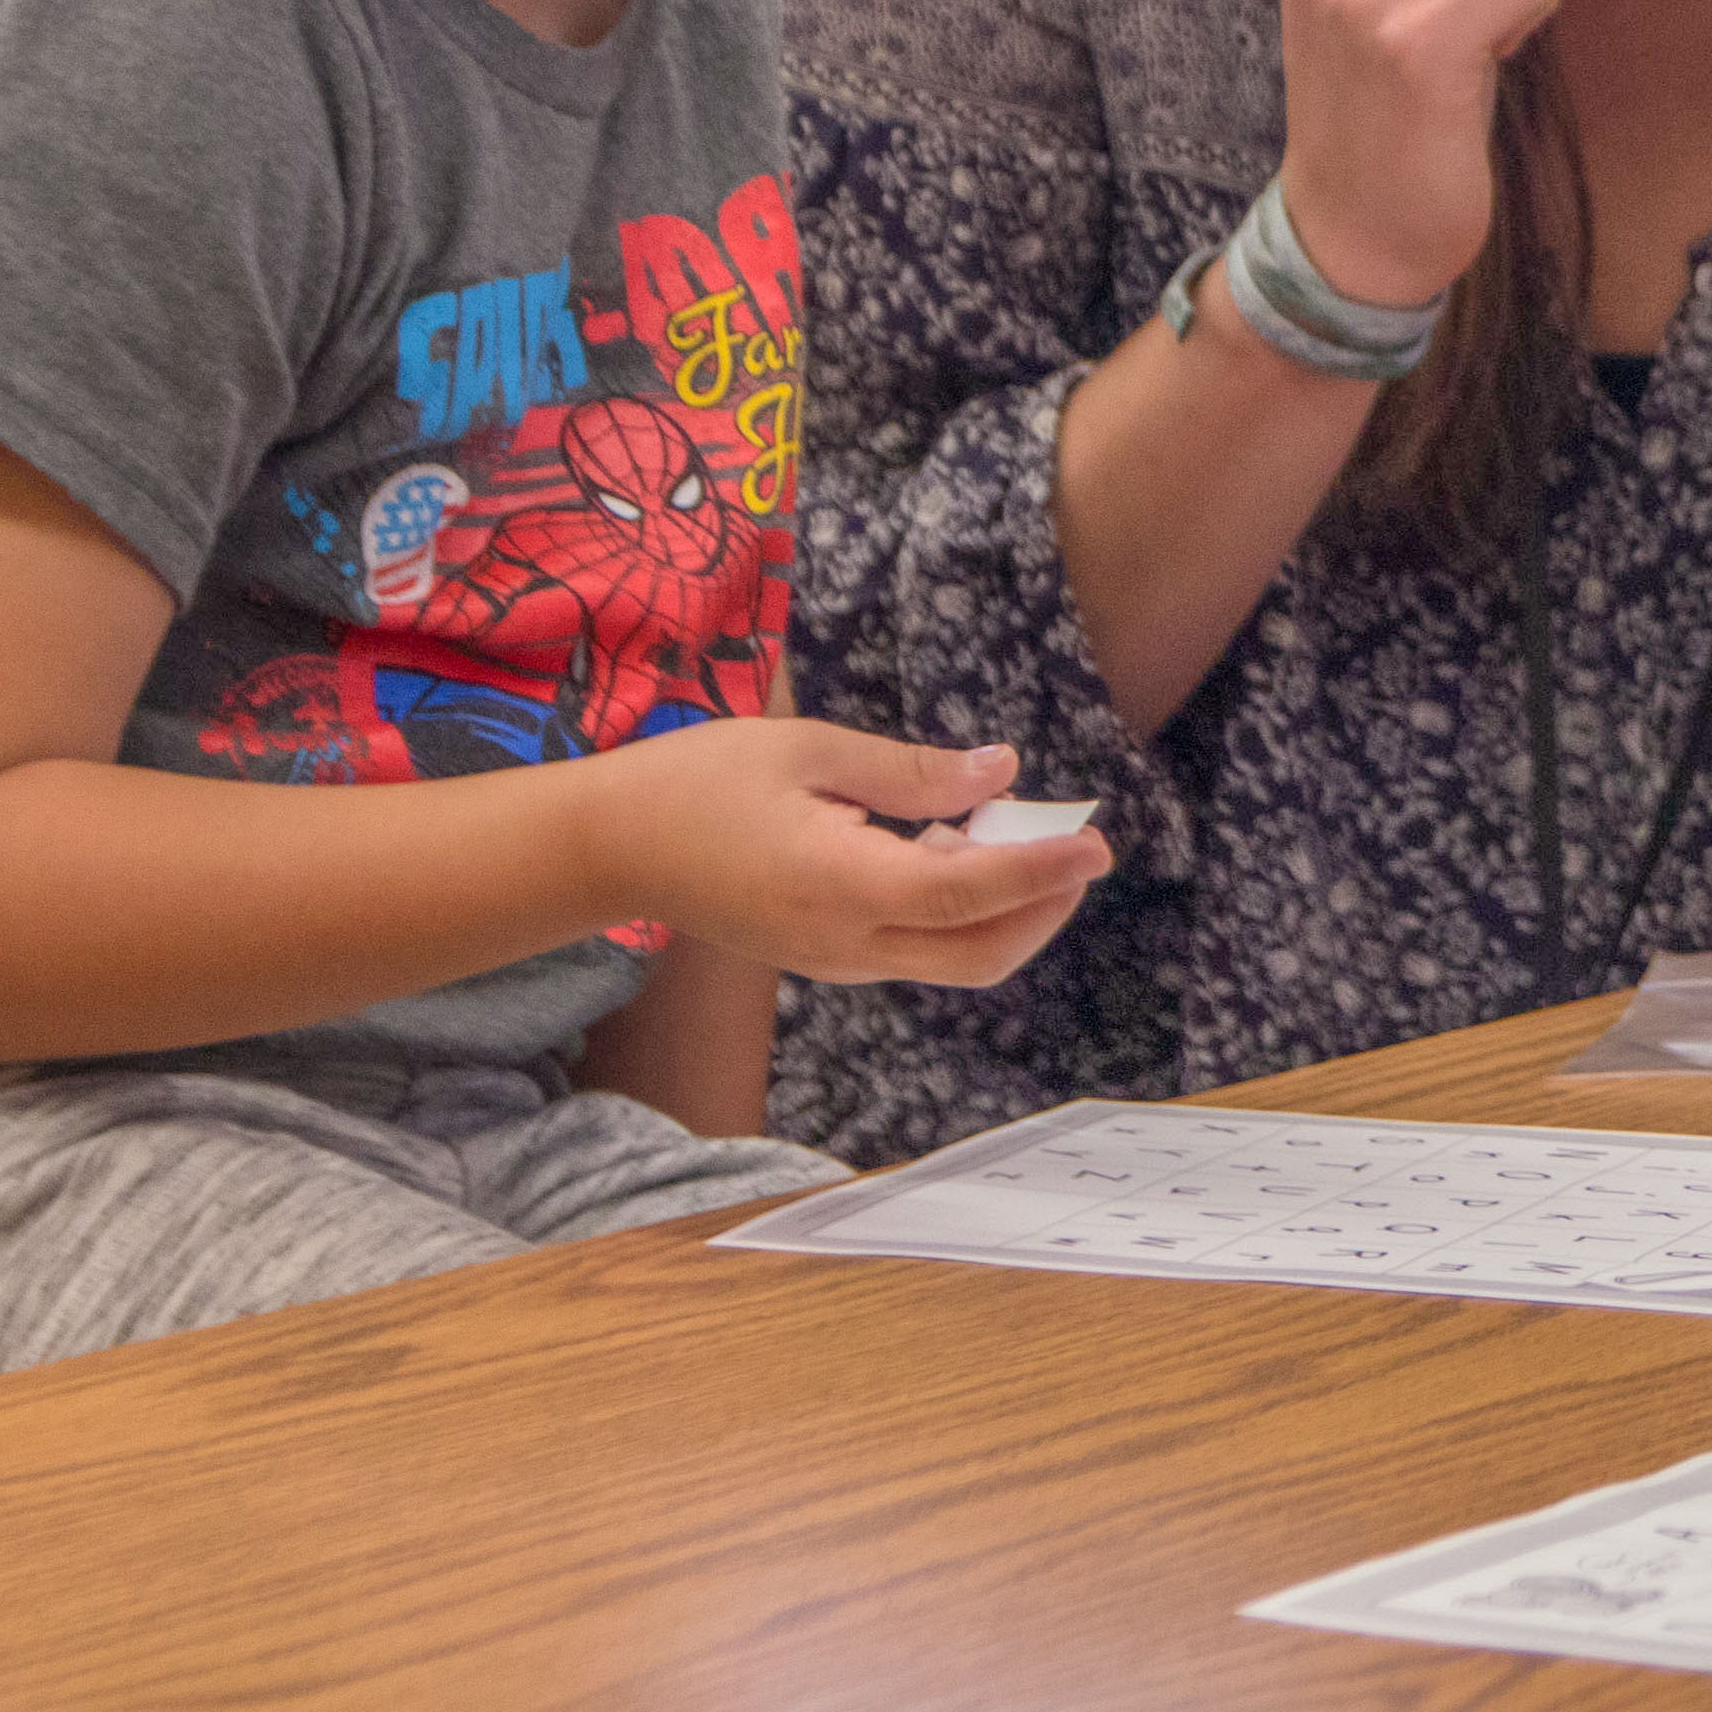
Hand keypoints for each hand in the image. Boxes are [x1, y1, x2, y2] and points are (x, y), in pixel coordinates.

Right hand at [576, 722, 1103, 990]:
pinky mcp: (831, 958)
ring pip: (957, 959)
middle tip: (1073, 841)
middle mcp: (847, 942)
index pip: (970, 893)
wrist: (613, 846)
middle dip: (1045, 904)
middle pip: (982, 953)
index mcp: (840, 885)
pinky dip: (962, 909)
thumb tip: (1003, 772)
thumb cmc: (701, 781)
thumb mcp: (810, 750)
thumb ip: (913, 771)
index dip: (1043, 870)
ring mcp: (838, 960)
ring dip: (1006, 907)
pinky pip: (921, 948)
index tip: (1098, 842)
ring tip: (1010, 827)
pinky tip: (953, 843)